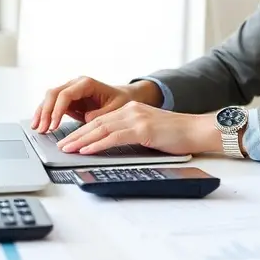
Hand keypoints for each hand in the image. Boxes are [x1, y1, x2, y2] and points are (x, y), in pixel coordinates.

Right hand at [31, 76, 161, 133]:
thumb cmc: (121, 101)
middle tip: (41, 129)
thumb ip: (100, 114)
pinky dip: (45, 114)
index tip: (54, 125)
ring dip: (41, 113)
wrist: (124, 96)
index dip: (58, 110)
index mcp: (87, 83)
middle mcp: (76, 84)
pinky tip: (40, 125)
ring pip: (49, 98)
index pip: (66, 94)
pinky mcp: (68, 100)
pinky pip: (52, 105)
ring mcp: (70, 90)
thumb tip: (85, 120)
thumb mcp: (115, 109)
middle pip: (53, 94)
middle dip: (45, 112)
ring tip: (37, 128)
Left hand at [55, 102, 220, 155]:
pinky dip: (97, 144)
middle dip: (75, 135)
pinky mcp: (143, 129)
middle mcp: (131, 111)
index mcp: (131, 110)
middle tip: (61, 145)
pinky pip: (114, 137)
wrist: (198, 130)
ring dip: (81, 140)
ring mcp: (136, 118)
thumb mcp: (149, 131)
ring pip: (101, 129)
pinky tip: (86, 150)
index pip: (100, 120)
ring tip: (67, 149)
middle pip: (96, 123)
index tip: (69, 140)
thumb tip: (112, 147)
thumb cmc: (177, 135)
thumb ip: (131, 135)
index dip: (82, 130)